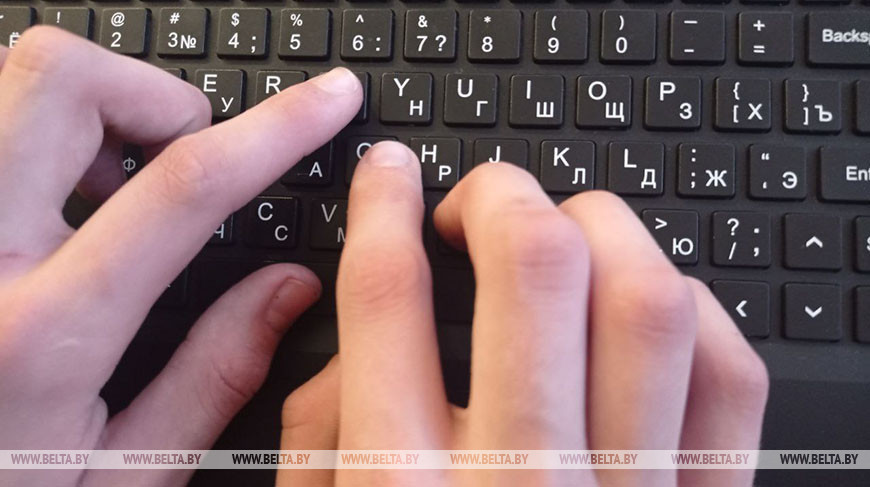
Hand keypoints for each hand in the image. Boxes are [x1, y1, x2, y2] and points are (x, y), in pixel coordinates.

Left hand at [0, 27, 361, 486]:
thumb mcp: (125, 472)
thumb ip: (214, 373)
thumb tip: (289, 289)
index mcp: (41, 336)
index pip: (183, 187)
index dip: (278, 129)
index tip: (327, 101)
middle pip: (65, 80)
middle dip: (157, 99)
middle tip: (186, 160)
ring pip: (15, 81)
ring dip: (92, 113)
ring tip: (114, 189)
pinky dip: (43, 137)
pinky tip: (60, 207)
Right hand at [278, 142, 769, 486]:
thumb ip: (317, 444)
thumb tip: (350, 337)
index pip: (388, 301)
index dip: (385, 208)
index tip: (391, 174)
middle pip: (534, 271)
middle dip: (500, 196)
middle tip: (480, 199)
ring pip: (646, 301)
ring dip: (603, 229)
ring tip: (567, 230)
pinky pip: (726, 376)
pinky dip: (689, 308)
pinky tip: (645, 304)